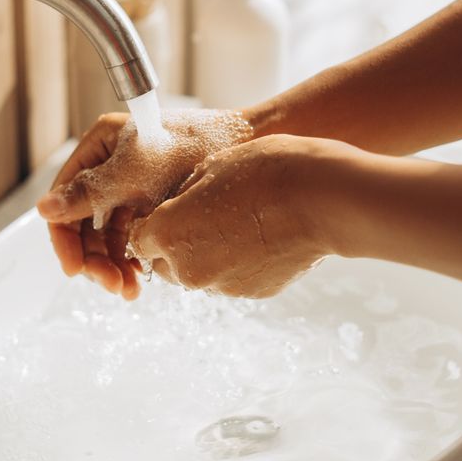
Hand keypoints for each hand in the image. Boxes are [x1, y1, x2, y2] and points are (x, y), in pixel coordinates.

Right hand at [36, 109, 251, 298]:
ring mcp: (131, 190)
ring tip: (129, 290)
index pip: (65, 198)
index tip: (75, 269)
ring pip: (108, 237)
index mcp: (99, 148)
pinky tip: (142, 279)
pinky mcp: (153, 207)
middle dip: (94, 259)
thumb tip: (44, 209)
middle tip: (111, 285)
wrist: (248, 145)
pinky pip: (132, 241)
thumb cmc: (196, 144)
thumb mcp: (137, 170)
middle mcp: (110, 169)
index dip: (65, 237)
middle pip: (84, 224)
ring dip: (113, 266)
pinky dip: (133, 261)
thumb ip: (91, 192)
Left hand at [130, 135, 339, 297]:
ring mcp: (223, 286)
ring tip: (239, 223)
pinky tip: (262, 237)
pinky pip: (233, 279)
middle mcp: (189, 269)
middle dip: (176, 245)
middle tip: (202, 217)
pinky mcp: (254, 294)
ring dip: (209, 255)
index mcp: (169, 233)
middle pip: (166, 264)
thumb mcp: (211, 166)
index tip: (168, 213)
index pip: (139, 241)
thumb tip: (178, 208)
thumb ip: (183, 195)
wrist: (321, 198)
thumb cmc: (265, 171)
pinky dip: (240, 264)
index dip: (152, 226)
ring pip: (200, 274)